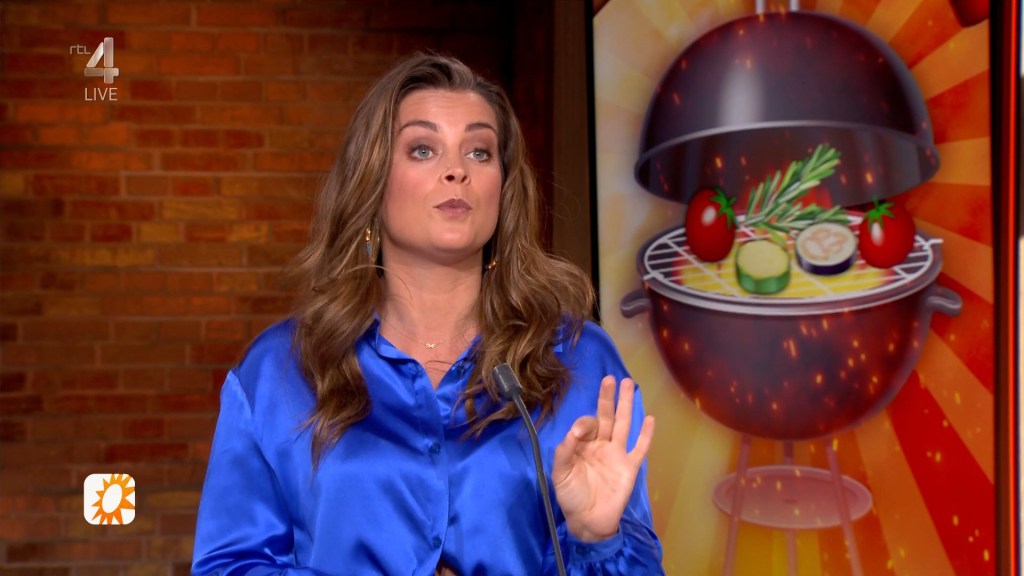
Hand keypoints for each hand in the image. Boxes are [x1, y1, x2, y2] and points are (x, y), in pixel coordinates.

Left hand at [551, 376, 655, 541]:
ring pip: (623, 425)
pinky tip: (650, 419)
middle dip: (608, 398)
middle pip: (606, 416)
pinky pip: (640, 448)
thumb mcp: (560, 474)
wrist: (588, 521)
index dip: (584, 423)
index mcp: (583, 445)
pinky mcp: (630, 467)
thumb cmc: (571, 496)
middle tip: (611, 377)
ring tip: (629, 384)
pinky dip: (646, 435)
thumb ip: (564, 451)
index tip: (580, 432)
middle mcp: (601, 445)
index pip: (587, 425)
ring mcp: (617, 454)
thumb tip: (575, 431)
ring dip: (626, 405)